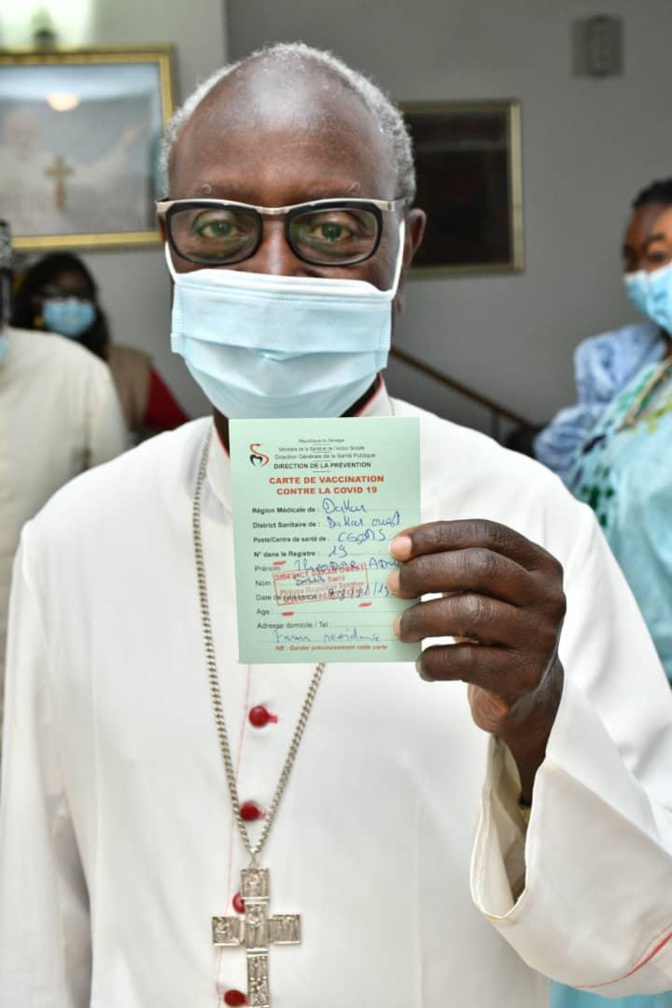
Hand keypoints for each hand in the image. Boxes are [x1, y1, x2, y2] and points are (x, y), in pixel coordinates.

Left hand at [388, 520, 565, 801]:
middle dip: (426, 572)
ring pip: (472, 613)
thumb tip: (399, 553)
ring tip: (401, 627)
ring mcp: (539, 638)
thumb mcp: (487, 592)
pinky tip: (422, 662)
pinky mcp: (523, 676)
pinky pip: (466, 662)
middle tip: (394, 584)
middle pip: (480, 567)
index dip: (438, 536)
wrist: (527, 691)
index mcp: (539, 565)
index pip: (486, 534)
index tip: (397, 547)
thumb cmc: (494, 630)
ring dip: (423, 617)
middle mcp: (547, 597)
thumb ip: (455, 568)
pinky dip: (433, 660)